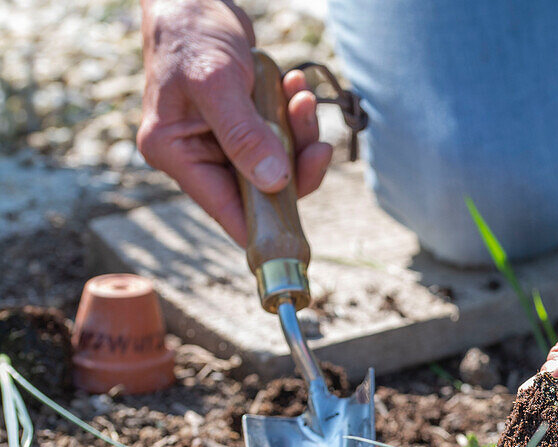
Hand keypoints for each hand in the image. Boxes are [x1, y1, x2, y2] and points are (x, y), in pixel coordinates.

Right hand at [137, 0, 331, 245]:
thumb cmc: (191, 34)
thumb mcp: (216, 83)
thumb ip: (244, 135)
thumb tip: (274, 184)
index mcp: (176, 154)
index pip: (226, 211)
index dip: (265, 227)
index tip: (301, 238)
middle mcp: (197, 154)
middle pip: (260, 191)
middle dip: (293, 167)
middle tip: (317, 145)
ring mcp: (222, 140)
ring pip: (277, 163)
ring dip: (299, 136)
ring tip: (301, 99)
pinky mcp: (245, 124)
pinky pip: (281, 136)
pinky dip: (294, 117)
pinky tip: (294, 87)